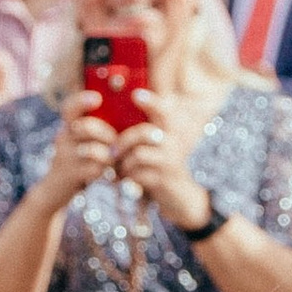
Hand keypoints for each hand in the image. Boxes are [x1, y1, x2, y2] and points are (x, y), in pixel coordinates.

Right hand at [41, 87, 118, 210]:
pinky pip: (94, 169)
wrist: (56, 188)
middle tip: (116, 143)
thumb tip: (126, 109)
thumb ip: (97, 126)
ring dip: (109, 155)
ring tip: (115, 160)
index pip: (70, 107)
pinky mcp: (70, 174)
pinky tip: (110, 174)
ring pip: (92, 150)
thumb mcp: (82, 140)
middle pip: (86, 127)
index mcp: (68, 125)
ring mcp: (64, 156)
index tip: (97, 98)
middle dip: (107, 134)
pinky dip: (106, 171)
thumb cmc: (79, 159)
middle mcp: (63, 137)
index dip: (82, 100)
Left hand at [113, 89, 209, 229]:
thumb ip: (143, 130)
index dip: (151, 102)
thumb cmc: (160, 165)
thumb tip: (121, 109)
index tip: (135, 95)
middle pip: (143, 133)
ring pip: (138, 155)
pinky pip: (137, 174)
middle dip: (122, 141)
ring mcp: (170, 162)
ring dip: (123, 163)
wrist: (179, 196)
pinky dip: (127, 177)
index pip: (163, 110)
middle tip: (112, 152)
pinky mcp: (163, 180)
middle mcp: (173, 143)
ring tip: (119, 169)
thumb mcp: (158, 145)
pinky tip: (125, 180)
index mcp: (170, 130)